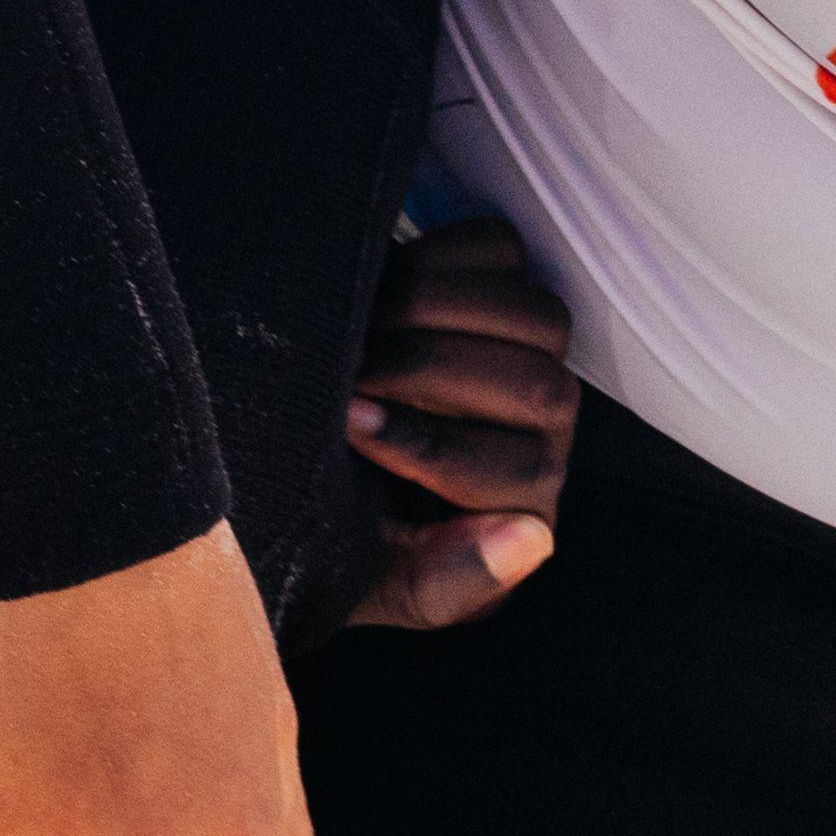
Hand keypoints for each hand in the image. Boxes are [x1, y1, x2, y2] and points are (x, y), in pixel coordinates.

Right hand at [342, 213, 577, 633]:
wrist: (290, 453)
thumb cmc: (336, 527)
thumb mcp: (373, 583)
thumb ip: (444, 582)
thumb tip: (532, 540)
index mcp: (526, 508)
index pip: (520, 473)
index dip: (431, 446)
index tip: (349, 425)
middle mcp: (545, 433)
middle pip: (538, 389)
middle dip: (429, 372)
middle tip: (350, 369)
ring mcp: (533, 354)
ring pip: (533, 316)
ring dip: (436, 311)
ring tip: (362, 327)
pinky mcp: (504, 287)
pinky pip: (501, 251)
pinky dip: (442, 258)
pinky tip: (385, 285)